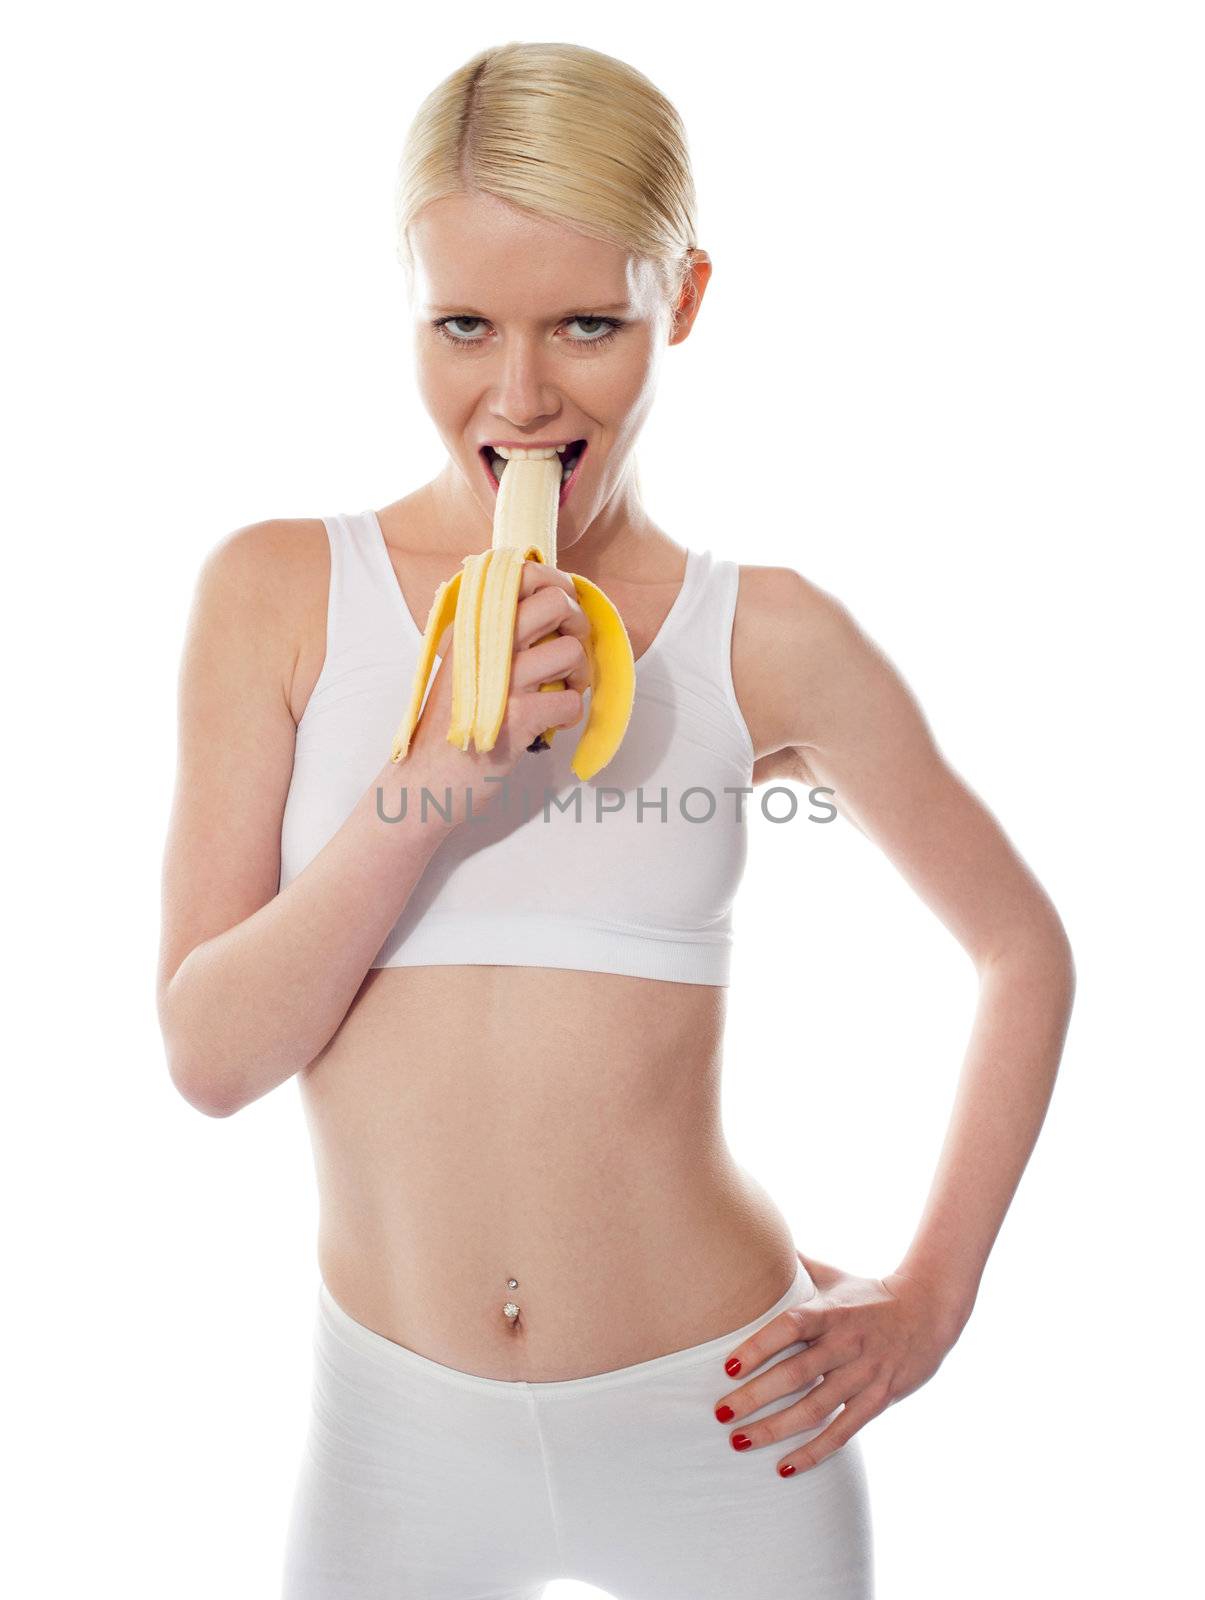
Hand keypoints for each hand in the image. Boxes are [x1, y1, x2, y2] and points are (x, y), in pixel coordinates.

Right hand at [409, 562, 591, 819]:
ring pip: (570, 650)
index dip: (556, 584)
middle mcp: (482, 645)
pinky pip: (570, 700)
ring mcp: (499, 682)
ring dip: (579, 674)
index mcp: (469, 627)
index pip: (521, 575)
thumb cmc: (451, 724)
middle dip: (577, 625)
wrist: (423, 782)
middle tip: (568, 650)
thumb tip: (547, 602)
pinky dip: (569, 713)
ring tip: (560, 691)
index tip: (562, 608)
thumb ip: (493, 634)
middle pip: (555, 602)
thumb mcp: (461, 665)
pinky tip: (550, 722)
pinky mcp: (516, 719)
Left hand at [712, 1250, 962, 1477]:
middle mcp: (845, 1344)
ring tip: (739, 1441)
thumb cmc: (869, 1294)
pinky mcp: (878, 1398)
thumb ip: (797, 1264)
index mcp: (830, 1312)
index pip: (790, 1327)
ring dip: (776, 1428)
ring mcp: (863, 1373)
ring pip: (815, 1408)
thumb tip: (758, 1239)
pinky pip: (843, 1431)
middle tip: (719, 1413)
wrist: (929, 1311)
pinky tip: (784, 1466)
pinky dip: (814, 1451)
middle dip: (755, 1396)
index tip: (726, 1366)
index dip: (759, 1346)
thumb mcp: (834, 1275)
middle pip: (796, 1374)